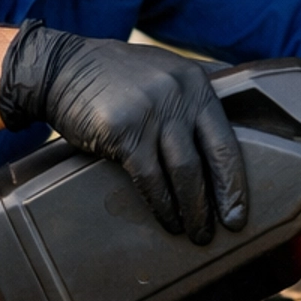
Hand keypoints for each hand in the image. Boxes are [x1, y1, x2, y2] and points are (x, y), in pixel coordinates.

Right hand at [0, 23, 247, 244]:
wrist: (61, 68)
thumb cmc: (113, 77)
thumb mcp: (162, 70)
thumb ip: (192, 93)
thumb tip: (233, 115)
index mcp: (195, 82)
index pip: (226, 137)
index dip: (236, 178)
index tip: (240, 208)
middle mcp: (179, 93)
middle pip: (211, 156)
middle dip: (223, 197)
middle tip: (230, 226)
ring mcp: (151, 111)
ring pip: (183, 171)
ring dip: (192, 209)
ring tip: (196, 233)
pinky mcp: (124, 130)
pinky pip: (150, 178)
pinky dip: (161, 205)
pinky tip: (168, 220)